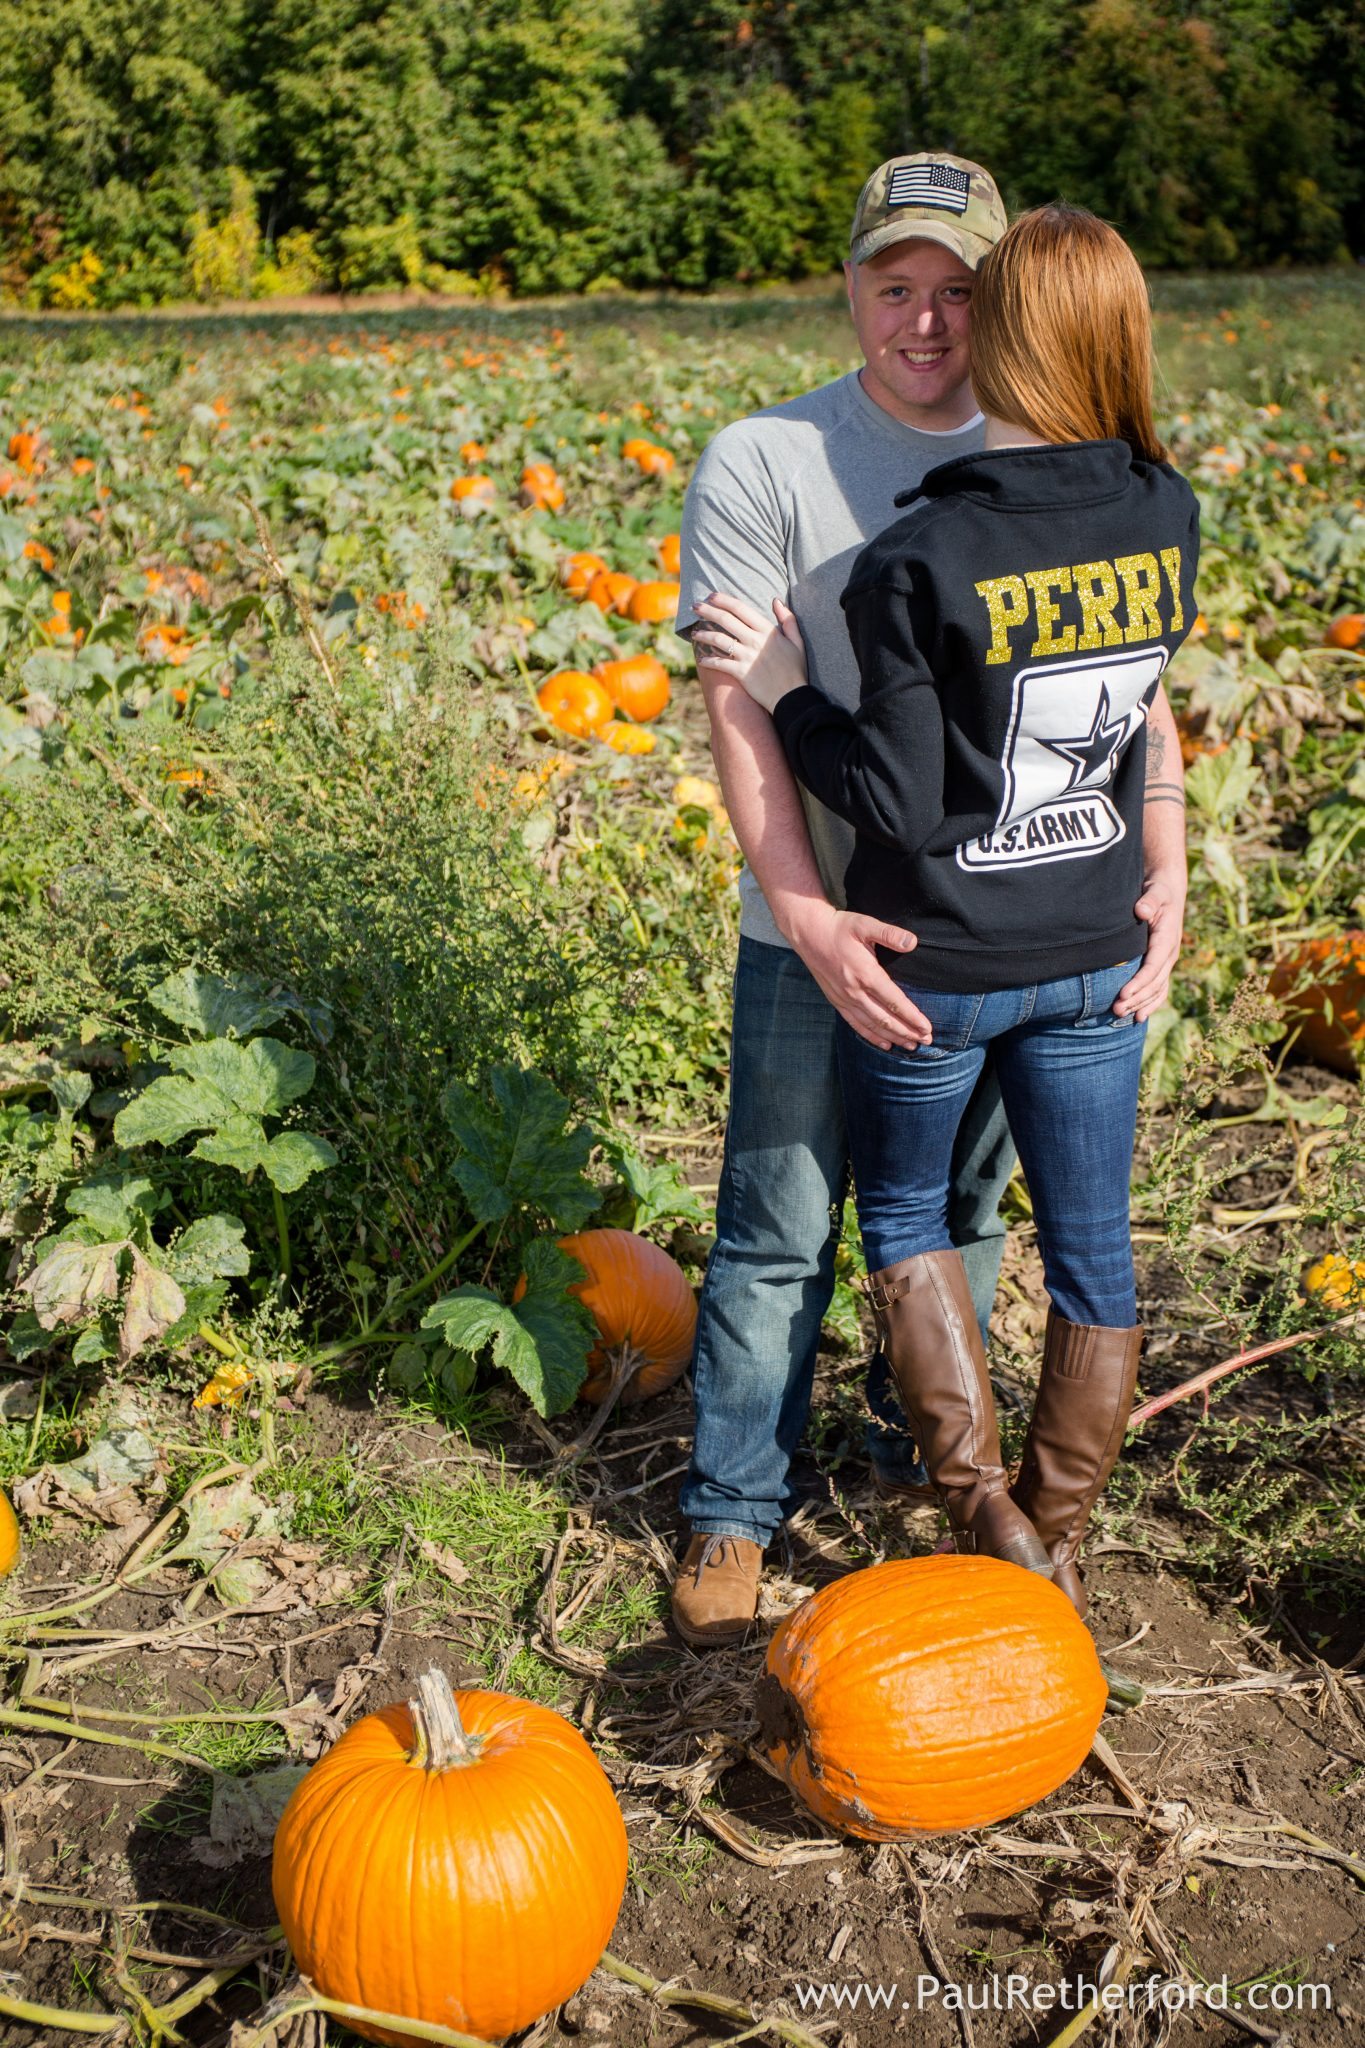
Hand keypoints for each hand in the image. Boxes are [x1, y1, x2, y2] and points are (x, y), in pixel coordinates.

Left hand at [692, 592, 806, 712]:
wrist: (792, 697)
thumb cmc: (795, 670)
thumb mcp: (797, 641)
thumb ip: (788, 619)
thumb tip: (776, 600)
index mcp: (767, 630)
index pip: (740, 608)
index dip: (723, 600)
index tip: (711, 596)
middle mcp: (754, 640)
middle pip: (726, 619)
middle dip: (707, 610)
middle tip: (694, 606)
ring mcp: (747, 656)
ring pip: (718, 640)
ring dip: (703, 635)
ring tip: (694, 634)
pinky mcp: (741, 673)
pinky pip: (719, 664)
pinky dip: (708, 661)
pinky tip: (701, 660)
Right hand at [782, 899, 931, 1048]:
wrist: (808, 933)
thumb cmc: (839, 927)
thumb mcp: (865, 924)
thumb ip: (890, 934)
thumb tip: (913, 942)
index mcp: (866, 974)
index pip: (895, 1001)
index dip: (912, 1017)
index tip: (927, 1028)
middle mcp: (855, 991)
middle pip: (886, 1019)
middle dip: (908, 1032)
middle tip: (926, 1040)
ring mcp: (845, 999)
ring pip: (873, 1025)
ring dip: (893, 1037)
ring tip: (911, 1046)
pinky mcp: (837, 1001)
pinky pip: (856, 1024)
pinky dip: (872, 1036)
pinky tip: (885, 1044)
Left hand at [1116, 870, 1185, 1020]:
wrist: (1168, 891)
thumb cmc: (1158, 891)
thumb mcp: (1155, 891)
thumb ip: (1149, 901)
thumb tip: (1141, 911)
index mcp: (1167, 939)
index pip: (1154, 966)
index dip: (1139, 982)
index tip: (1123, 994)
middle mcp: (1170, 953)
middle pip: (1154, 983)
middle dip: (1136, 998)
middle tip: (1115, 1010)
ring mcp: (1167, 961)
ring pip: (1156, 989)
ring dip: (1140, 1004)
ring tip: (1121, 1016)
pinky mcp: (1161, 964)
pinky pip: (1158, 988)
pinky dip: (1150, 1003)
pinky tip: (1138, 1017)